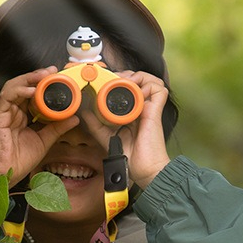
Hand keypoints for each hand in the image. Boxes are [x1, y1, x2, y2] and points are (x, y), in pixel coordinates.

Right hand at [0, 68, 80, 184]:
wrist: (4, 174)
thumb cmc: (19, 160)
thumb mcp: (44, 140)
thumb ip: (58, 128)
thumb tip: (75, 118)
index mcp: (22, 115)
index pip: (32, 93)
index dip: (44, 83)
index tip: (58, 77)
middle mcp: (11, 111)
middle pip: (23, 86)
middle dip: (37, 76)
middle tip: (52, 71)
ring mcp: (3, 112)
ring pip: (13, 86)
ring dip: (29, 79)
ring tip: (44, 76)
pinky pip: (6, 97)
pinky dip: (19, 90)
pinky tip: (32, 90)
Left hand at [79, 71, 170, 189]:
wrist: (142, 168)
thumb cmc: (129, 155)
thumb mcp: (105, 136)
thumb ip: (94, 122)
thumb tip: (83, 109)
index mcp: (130, 111)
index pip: (126, 87)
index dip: (117, 79)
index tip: (104, 78)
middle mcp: (140, 107)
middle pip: (138, 80)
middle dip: (125, 74)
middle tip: (113, 79)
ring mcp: (149, 108)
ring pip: (150, 80)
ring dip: (138, 76)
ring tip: (125, 81)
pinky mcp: (156, 110)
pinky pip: (159, 89)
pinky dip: (149, 84)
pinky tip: (136, 89)